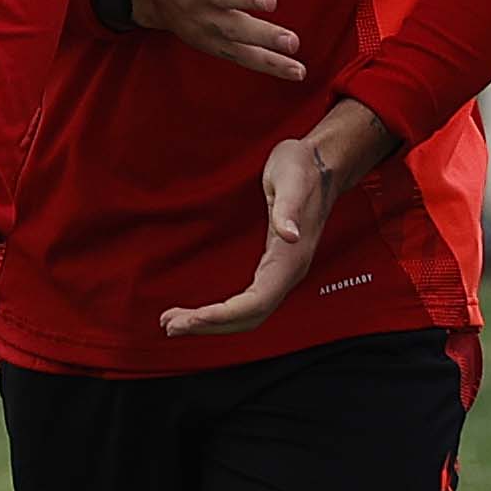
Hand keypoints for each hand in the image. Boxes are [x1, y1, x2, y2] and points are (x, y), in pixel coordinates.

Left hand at [158, 102, 390, 335]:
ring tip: (174, 323)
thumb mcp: (291, 180)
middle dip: (209, 325)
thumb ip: (289, 209)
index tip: (192, 318)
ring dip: (212, 324)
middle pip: (249, 317)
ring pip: (247, 315)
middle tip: (169, 326)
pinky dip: (221, 313)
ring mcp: (282, 274)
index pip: (256, 303)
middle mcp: (288, 274)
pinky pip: (248, 303)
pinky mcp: (273, 269)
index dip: (224, 315)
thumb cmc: (302, 169)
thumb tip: (290, 235)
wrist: (320, 165)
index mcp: (291, 259)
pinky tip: (199, 311)